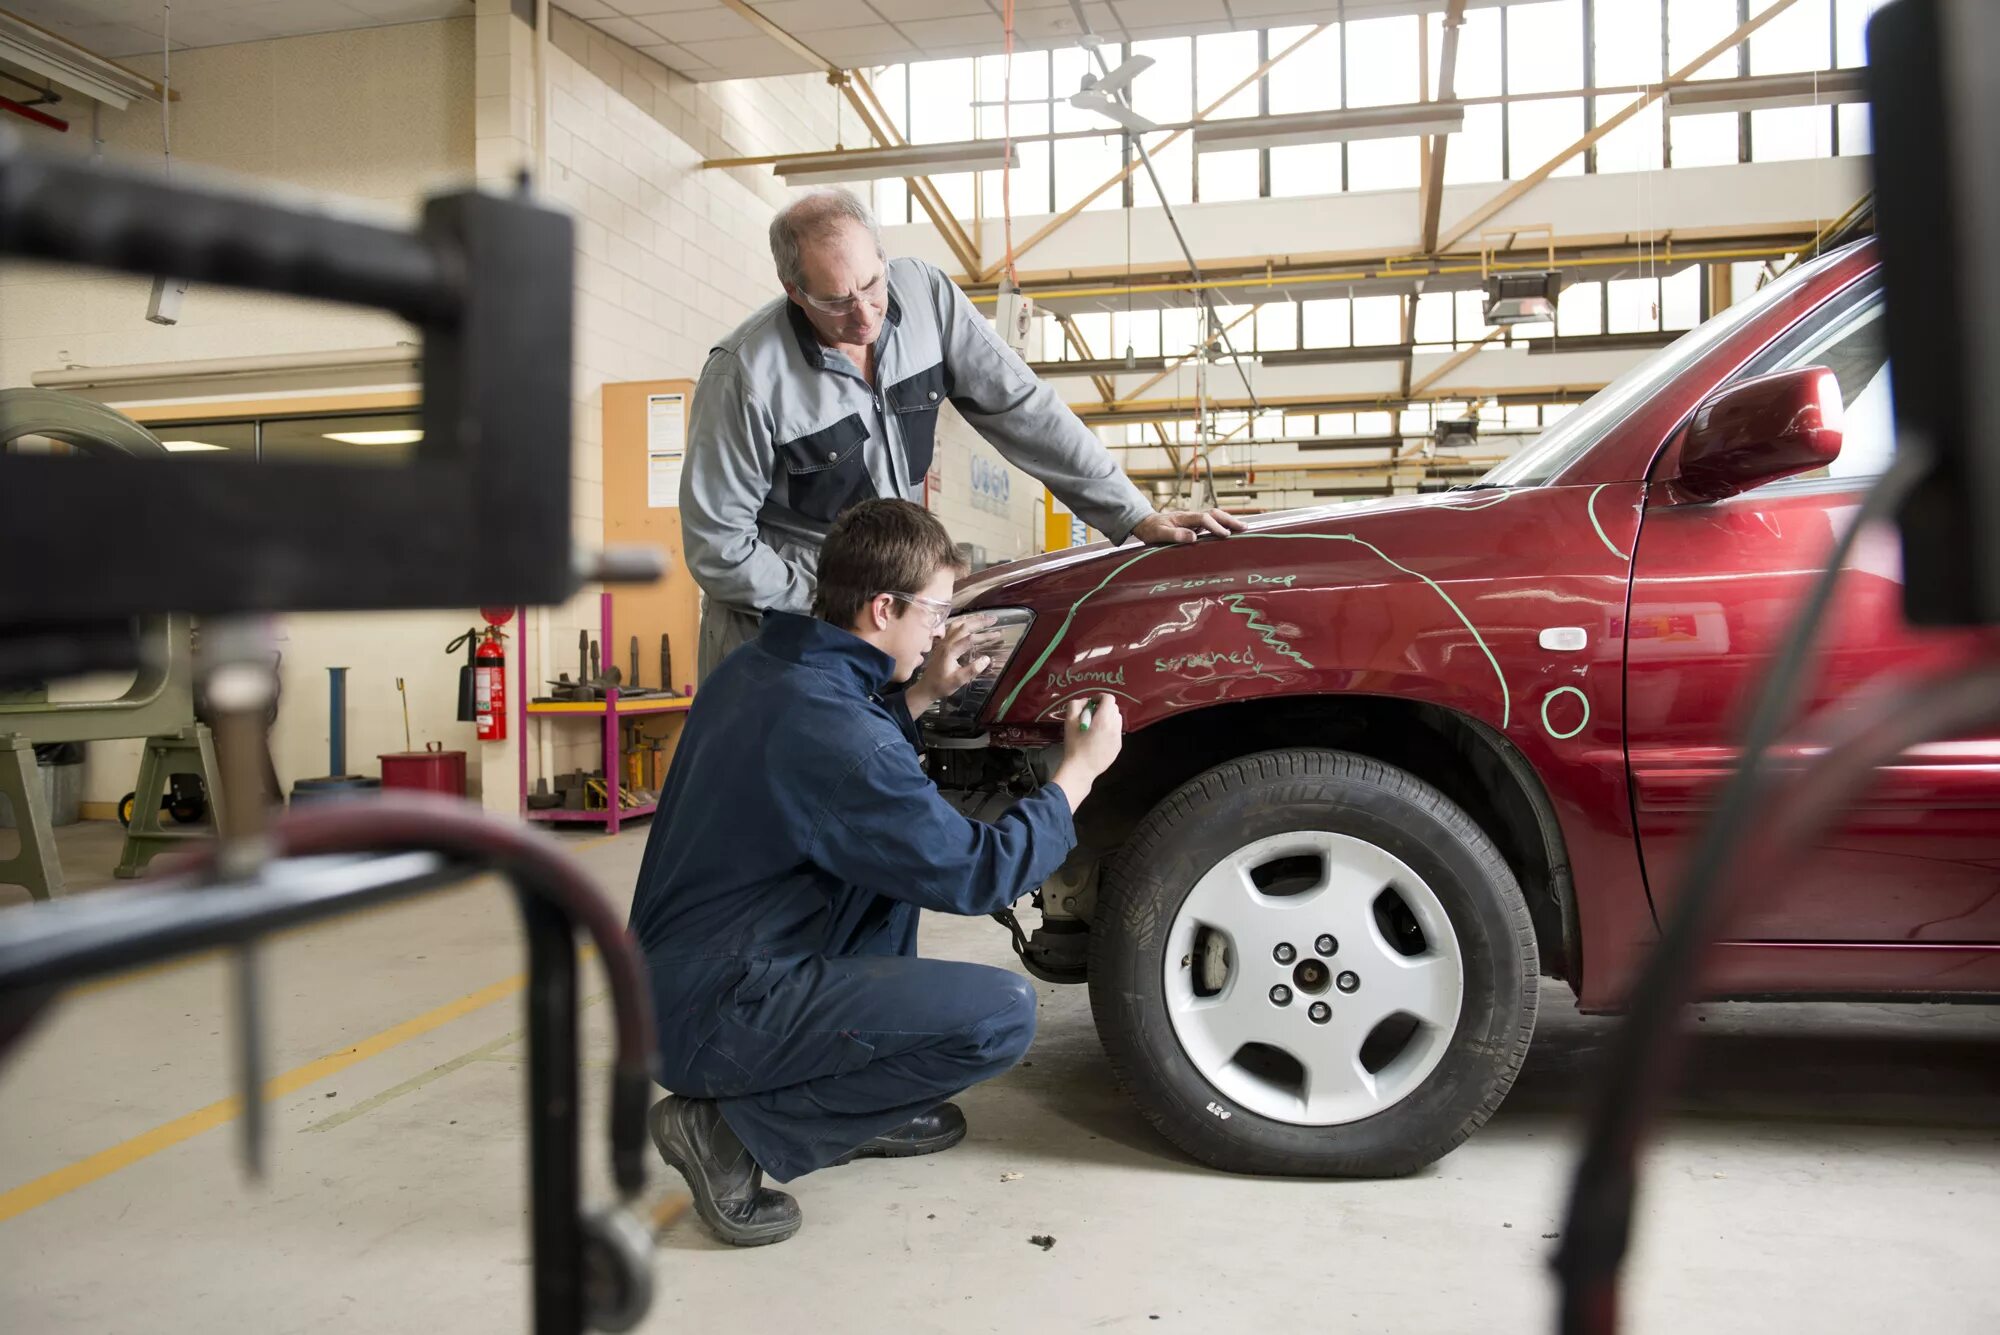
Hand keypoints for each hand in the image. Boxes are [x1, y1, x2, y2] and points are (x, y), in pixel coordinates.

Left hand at [906, 614, 993, 715]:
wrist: (926, 687)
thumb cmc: (942, 685)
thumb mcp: (959, 681)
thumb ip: (972, 669)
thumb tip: (987, 658)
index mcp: (951, 651)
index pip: (971, 638)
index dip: (985, 635)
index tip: (998, 634)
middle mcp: (946, 643)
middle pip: (964, 626)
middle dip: (980, 622)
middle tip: (994, 619)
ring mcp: (943, 642)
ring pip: (957, 624)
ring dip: (971, 619)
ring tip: (984, 616)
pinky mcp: (942, 643)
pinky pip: (952, 627)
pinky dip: (962, 621)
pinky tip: (967, 620)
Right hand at [1052, 694, 1123, 810]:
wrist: (1081, 769)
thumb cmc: (1074, 745)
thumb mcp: (1069, 722)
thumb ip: (1075, 706)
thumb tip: (1085, 702)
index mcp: (1104, 720)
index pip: (1109, 699)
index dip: (1099, 697)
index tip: (1091, 703)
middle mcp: (1114, 727)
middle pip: (1114, 708)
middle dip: (1103, 708)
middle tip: (1091, 715)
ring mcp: (1118, 738)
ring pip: (1117, 720)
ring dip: (1108, 718)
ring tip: (1095, 726)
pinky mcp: (1118, 747)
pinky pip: (1116, 732)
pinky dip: (1109, 729)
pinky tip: (1098, 738)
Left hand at [1130, 507, 1245, 545]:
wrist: (1146, 524)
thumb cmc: (1151, 530)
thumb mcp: (1158, 534)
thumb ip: (1174, 535)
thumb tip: (1193, 537)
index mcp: (1183, 517)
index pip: (1204, 519)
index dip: (1215, 526)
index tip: (1225, 535)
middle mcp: (1191, 516)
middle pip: (1214, 513)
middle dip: (1229, 520)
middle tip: (1243, 528)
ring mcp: (1193, 520)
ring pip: (1214, 516)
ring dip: (1228, 521)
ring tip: (1242, 528)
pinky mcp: (1194, 524)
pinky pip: (1211, 522)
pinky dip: (1222, 525)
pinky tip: (1230, 531)